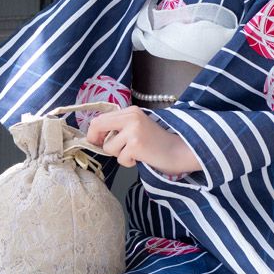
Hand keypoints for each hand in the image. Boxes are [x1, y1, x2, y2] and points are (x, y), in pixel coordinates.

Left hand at [86, 105, 202, 175]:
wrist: (179, 151)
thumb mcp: (138, 127)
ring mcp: (133, 130)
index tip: (97, 141)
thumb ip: (120, 127)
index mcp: (131, 111)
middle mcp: (131, 117)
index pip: (100, 118)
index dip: (94, 132)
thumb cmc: (158, 142)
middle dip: (98, 141)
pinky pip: (120, 159)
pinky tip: (141, 158)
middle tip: (110, 149)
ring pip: (109, 147)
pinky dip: (129, 163)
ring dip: (119, 155)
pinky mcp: (136, 144)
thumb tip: (96, 136)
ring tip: (135, 153)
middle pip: (98, 126)